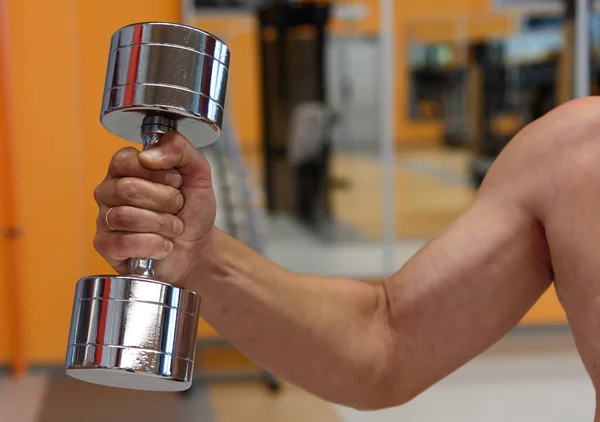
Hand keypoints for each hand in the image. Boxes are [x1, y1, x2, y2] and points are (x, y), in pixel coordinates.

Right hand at [93, 131, 215, 284]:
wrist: (198, 246)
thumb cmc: (192, 209)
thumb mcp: (197, 172)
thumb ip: (179, 149)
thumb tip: (149, 155)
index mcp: (126, 169)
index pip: (125, 160)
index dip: (157, 172)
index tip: (176, 182)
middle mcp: (109, 191)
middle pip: (126, 189)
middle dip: (164, 200)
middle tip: (178, 207)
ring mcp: (105, 219)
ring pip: (125, 217)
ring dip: (162, 224)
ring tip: (174, 228)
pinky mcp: (106, 246)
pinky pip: (122, 243)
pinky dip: (153, 245)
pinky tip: (163, 245)